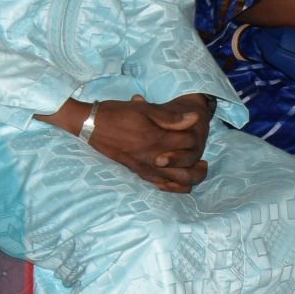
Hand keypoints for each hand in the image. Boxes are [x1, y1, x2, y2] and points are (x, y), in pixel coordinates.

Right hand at [72, 95, 210, 193]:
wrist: (90, 125)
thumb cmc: (117, 113)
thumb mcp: (144, 109)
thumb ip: (171, 117)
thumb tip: (195, 118)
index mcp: (156, 139)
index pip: (188, 144)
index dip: (195, 137)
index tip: (195, 132)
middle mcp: (152, 157)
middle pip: (187, 170)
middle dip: (198, 166)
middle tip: (204, 160)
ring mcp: (144, 167)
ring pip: (175, 181)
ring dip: (189, 177)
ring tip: (194, 170)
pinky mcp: (136, 171)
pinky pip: (159, 184)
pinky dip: (172, 184)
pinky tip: (174, 177)